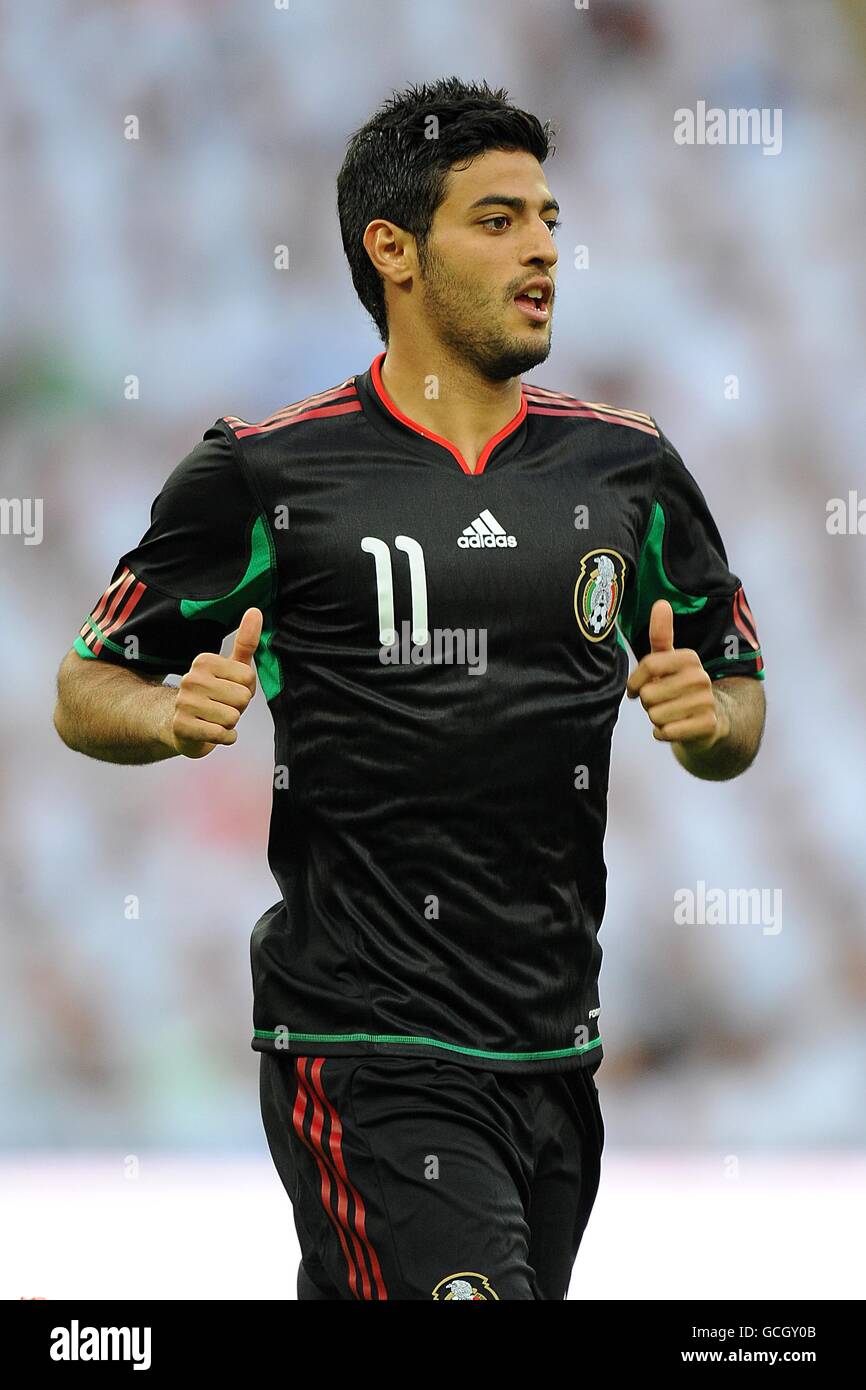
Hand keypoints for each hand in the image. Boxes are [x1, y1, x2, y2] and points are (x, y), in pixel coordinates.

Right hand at [165, 607, 261, 757]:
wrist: (179, 726)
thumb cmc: (214, 695)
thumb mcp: (232, 668)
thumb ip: (245, 641)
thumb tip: (256, 610)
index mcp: (204, 662)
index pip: (248, 678)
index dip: (245, 690)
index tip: (228, 691)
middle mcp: (191, 679)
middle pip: (242, 698)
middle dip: (238, 708)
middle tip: (222, 708)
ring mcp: (184, 703)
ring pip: (232, 718)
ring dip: (230, 724)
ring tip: (214, 719)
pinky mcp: (182, 727)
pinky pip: (222, 735)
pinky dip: (224, 738)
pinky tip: (211, 732)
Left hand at [625, 600, 728, 750]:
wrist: (709, 720)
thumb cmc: (678, 687)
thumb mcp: (668, 660)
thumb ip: (661, 634)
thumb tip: (661, 602)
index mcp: (689, 658)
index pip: (648, 665)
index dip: (635, 681)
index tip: (635, 689)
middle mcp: (701, 677)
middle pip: (649, 694)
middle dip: (648, 703)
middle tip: (662, 702)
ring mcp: (707, 702)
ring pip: (656, 715)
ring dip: (656, 719)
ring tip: (671, 713)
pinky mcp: (708, 725)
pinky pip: (667, 732)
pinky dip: (663, 733)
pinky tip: (675, 727)